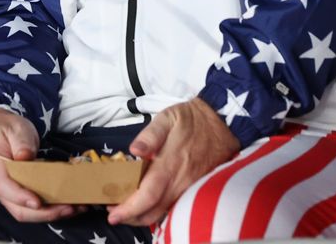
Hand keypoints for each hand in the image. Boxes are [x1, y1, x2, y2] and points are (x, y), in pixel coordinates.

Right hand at [0, 107, 81, 222]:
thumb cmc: (5, 129)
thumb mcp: (13, 129)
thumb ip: (20, 142)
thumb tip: (25, 157)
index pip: (4, 188)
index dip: (21, 198)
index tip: (38, 202)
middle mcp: (1, 187)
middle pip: (19, 209)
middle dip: (45, 213)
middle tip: (69, 207)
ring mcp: (12, 194)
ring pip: (30, 213)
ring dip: (54, 214)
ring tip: (76, 207)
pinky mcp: (23, 194)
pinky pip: (37, 208)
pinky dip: (54, 209)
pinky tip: (72, 204)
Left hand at [107, 98, 238, 226]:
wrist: (223, 124)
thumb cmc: (191, 120)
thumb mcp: (168, 118)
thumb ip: (149, 135)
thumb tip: (134, 150)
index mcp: (170, 164)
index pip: (148, 195)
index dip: (129, 209)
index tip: (113, 214)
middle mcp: (180, 182)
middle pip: (154, 211)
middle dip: (132, 218)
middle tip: (114, 214)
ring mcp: (189, 188)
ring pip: (164, 213)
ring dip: (143, 217)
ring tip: (126, 211)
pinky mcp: (195, 189)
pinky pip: (174, 208)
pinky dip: (157, 212)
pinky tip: (146, 205)